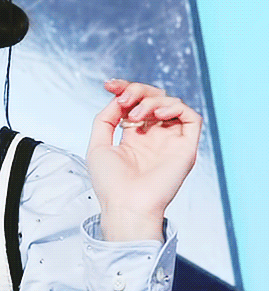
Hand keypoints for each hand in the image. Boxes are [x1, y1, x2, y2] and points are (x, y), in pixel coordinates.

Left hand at [86, 79, 202, 240]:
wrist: (125, 205)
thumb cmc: (110, 183)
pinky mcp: (186, 148)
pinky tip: (157, 114)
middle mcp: (155, 137)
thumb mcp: (98, 145)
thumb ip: (106, 119)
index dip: (125, 89)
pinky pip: (191, 118)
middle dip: (137, 90)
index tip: (109, 85)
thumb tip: (118, 99)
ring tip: (136, 114)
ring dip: (151, 100)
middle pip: (154, 99)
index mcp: (135, 137)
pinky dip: (175, 107)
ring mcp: (170, 142)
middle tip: (123, 97)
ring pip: (171, 104)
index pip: (136, 103)